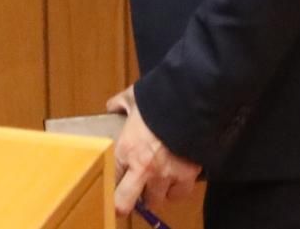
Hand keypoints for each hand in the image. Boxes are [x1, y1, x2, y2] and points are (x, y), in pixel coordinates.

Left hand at [107, 85, 200, 217]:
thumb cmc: (160, 98)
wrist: (191, 103)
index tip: (111, 182)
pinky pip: (178, 195)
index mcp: (125, 149)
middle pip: (124, 203)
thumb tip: (113, 106)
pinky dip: (176, 190)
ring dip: (153, 193)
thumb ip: (119, 104)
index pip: (109, 177)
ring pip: (154, 200)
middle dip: (123, 202)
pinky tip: (174, 180)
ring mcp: (165, 175)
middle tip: (127, 195)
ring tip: (154, 182)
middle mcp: (142, 168)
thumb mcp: (133, 96)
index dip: (108, 181)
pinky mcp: (186, 176)